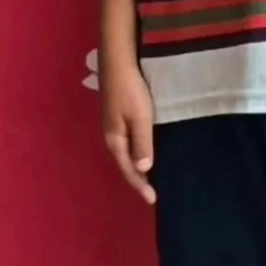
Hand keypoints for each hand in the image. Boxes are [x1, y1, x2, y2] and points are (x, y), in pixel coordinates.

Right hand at [100, 49, 157, 205]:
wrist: (119, 66)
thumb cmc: (131, 91)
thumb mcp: (140, 117)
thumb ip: (142, 143)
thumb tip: (143, 170)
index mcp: (115, 141)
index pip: (129, 170)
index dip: (140, 185)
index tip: (153, 200)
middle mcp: (111, 138)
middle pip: (126, 165)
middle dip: (138, 181)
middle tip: (153, 194)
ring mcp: (114, 128)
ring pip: (127, 155)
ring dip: (138, 169)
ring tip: (151, 180)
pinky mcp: (119, 119)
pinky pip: (128, 144)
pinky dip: (137, 154)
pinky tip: (146, 155)